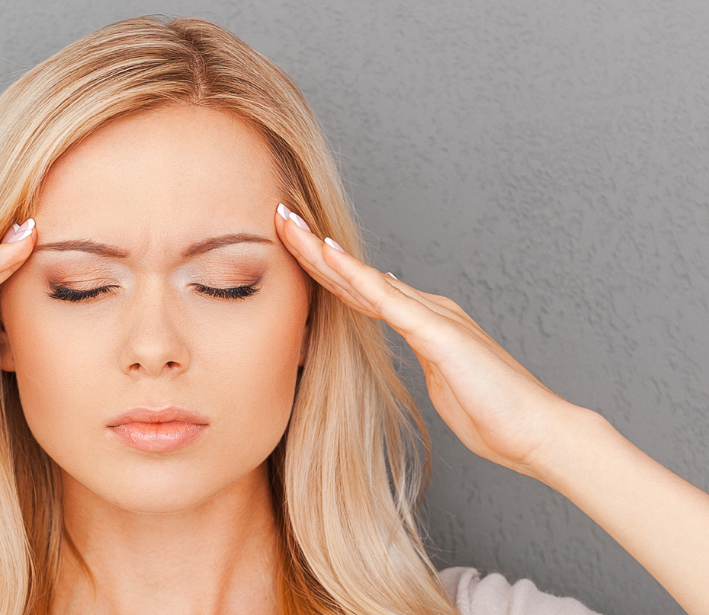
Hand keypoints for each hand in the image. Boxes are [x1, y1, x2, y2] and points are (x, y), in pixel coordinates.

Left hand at [273, 204, 588, 478]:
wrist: (538, 433)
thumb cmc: (493, 415)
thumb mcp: (441, 381)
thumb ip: (423, 355)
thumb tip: (406, 336)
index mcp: (424, 322)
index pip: (362, 290)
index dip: (324, 269)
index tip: (290, 247)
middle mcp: (426, 309)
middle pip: (356, 275)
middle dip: (313, 247)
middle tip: (279, 216)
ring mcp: (434, 317)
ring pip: (365, 277)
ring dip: (322, 251)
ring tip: (289, 223)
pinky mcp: (440, 333)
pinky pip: (388, 300)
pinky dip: (356, 275)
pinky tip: (329, 256)